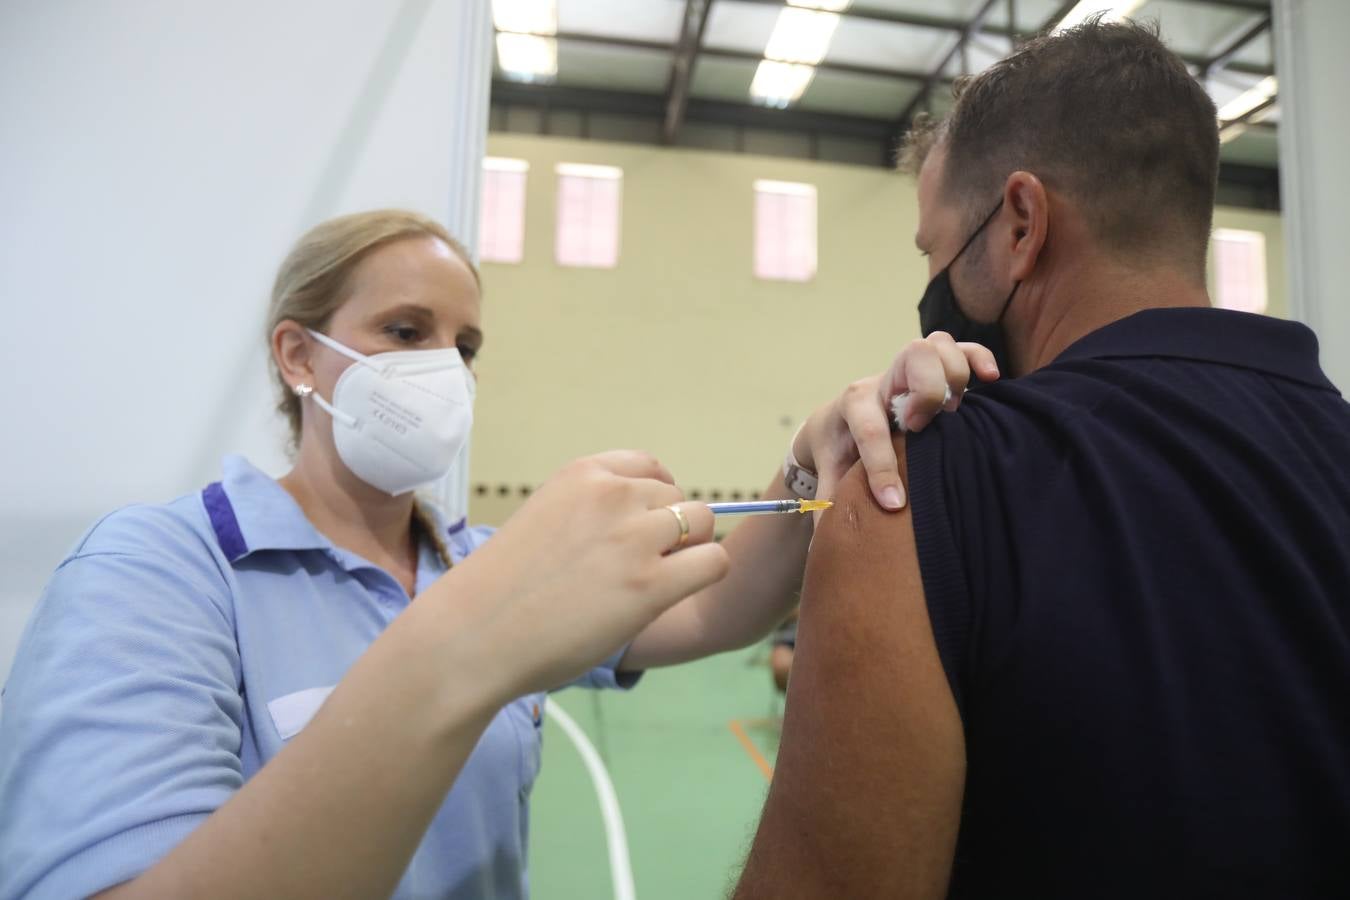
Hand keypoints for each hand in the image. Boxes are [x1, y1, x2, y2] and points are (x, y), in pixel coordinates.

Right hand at [442, 450, 729, 696]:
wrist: (475, 634)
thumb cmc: (503, 590)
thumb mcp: (544, 518)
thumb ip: (591, 511)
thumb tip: (647, 521)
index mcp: (583, 475)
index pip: (649, 468)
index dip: (655, 501)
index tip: (641, 530)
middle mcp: (613, 496)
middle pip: (678, 501)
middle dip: (669, 533)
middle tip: (636, 571)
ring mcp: (634, 538)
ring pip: (703, 524)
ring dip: (688, 553)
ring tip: (650, 586)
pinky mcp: (651, 585)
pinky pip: (714, 562)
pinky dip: (704, 576)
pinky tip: (671, 596)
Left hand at [795, 333, 998, 510]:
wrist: (835, 418)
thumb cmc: (837, 448)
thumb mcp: (829, 472)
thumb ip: (830, 501)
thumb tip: (826, 543)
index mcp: (854, 404)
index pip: (869, 429)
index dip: (882, 468)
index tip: (893, 503)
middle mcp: (883, 380)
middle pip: (913, 356)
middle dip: (926, 392)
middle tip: (922, 428)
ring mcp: (909, 369)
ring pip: (938, 345)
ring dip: (952, 375)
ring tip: (950, 412)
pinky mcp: (932, 368)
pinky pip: (963, 348)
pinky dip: (979, 358)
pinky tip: (990, 379)